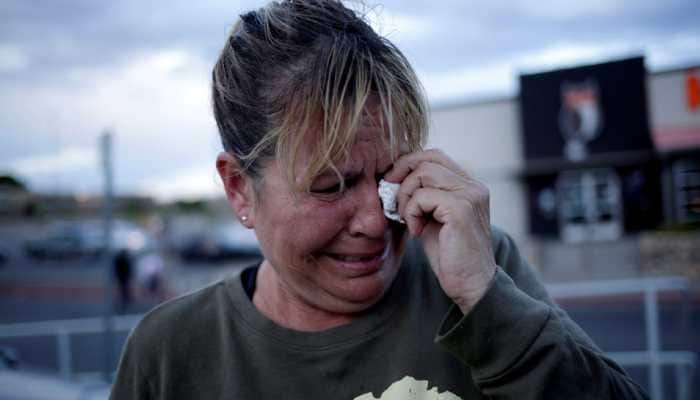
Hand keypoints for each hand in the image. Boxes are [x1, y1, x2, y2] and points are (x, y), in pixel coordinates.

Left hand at [384, 149, 496, 313]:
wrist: (471, 285)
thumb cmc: (449, 255)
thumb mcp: (433, 218)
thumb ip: (422, 196)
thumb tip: (393, 179)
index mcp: (469, 185)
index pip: (434, 156)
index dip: (408, 164)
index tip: (391, 184)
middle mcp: (473, 186)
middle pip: (426, 159)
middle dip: (401, 177)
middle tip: (392, 201)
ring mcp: (470, 196)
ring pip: (422, 173)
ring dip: (405, 196)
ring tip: (408, 220)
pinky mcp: (461, 209)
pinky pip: (422, 196)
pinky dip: (411, 212)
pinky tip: (418, 232)